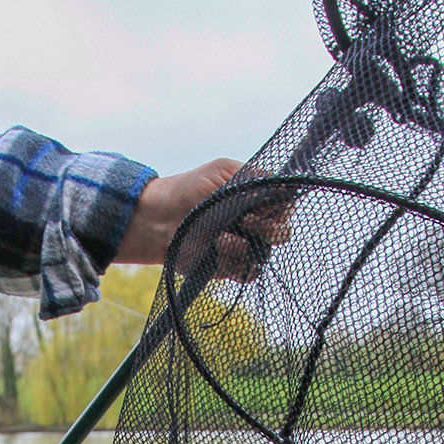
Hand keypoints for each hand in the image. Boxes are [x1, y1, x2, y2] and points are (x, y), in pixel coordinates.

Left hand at [116, 159, 294, 281]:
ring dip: (245, 247)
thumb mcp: (222, 171)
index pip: (285, 205)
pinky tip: (216, 251)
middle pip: (282, 233)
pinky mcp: (229, 267)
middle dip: (269, 230)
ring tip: (220, 238)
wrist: (158, 219)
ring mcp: (242, 246)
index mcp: (255, 198)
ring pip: (264, 255)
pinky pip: (247, 272)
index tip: (263, 205)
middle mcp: (253, 223)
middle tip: (247, 222)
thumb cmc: (188, 189)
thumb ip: (254, 177)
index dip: (281, 208)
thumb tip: (283, 187)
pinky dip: (235, 263)